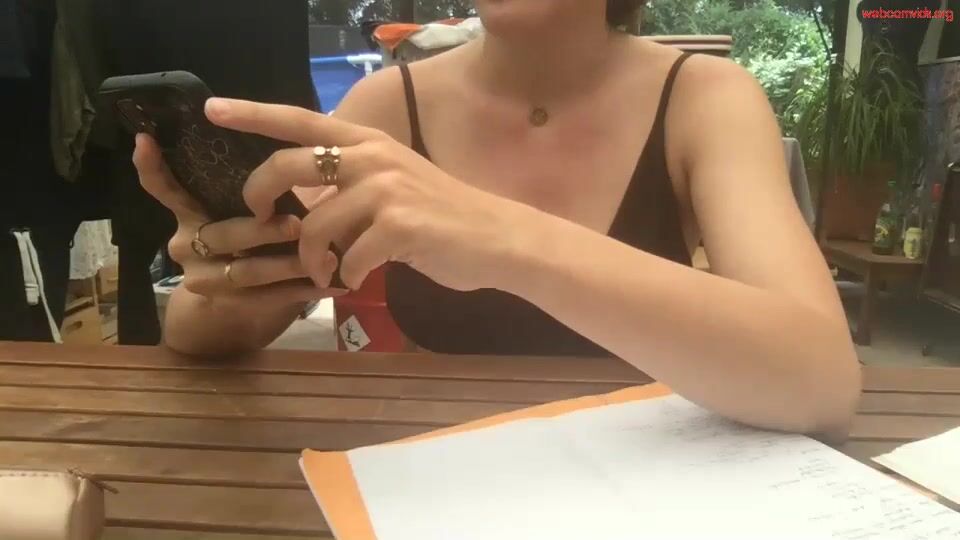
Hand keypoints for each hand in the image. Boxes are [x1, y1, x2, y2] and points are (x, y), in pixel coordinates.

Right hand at [133, 133, 342, 306]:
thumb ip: (260, 188)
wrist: (239, 307)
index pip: (163, 188)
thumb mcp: (250, 209)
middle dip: (263, 230)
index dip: (151, 167)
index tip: (145, 139)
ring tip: (331, 259)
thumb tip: (299, 157)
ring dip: (291, 264)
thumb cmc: (254, 240)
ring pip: (248, 271)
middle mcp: (186, 245)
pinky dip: (302, 292)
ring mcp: (203, 278)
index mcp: (189, 212)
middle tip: (297, 224)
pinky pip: (267, 299)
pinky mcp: (228, 306)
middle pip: (223, 234)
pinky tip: (332, 288)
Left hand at [206, 98, 544, 291]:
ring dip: (310, 259)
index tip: (212, 109)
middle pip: (288, 165)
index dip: (252, 114)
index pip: (300, 120)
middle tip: (264, 221)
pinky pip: (347, 258)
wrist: (498, 238)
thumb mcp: (395, 186)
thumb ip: (352, 186)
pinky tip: (356, 279)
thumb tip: (308, 206)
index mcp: (368, 142)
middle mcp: (372, 157)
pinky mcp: (399, 225)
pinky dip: (345, 276)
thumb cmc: (444, 216)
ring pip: (315, 225)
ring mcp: (386, 189)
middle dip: (261, 196)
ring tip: (322, 273)